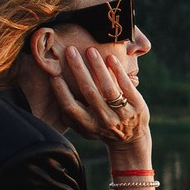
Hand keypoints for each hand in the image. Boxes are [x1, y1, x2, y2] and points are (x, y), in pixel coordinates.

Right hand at [47, 46, 155, 169]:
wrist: (131, 139)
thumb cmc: (101, 127)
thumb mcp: (84, 127)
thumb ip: (69, 115)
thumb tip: (52, 91)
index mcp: (88, 126)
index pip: (71, 107)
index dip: (61, 91)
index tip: (54, 73)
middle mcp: (104, 120)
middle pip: (89, 92)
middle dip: (78, 70)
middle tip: (70, 50)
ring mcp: (122, 114)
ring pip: (108, 88)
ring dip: (98, 67)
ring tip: (91, 51)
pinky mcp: (137, 106)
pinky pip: (127, 86)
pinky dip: (118, 71)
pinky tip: (111, 58)